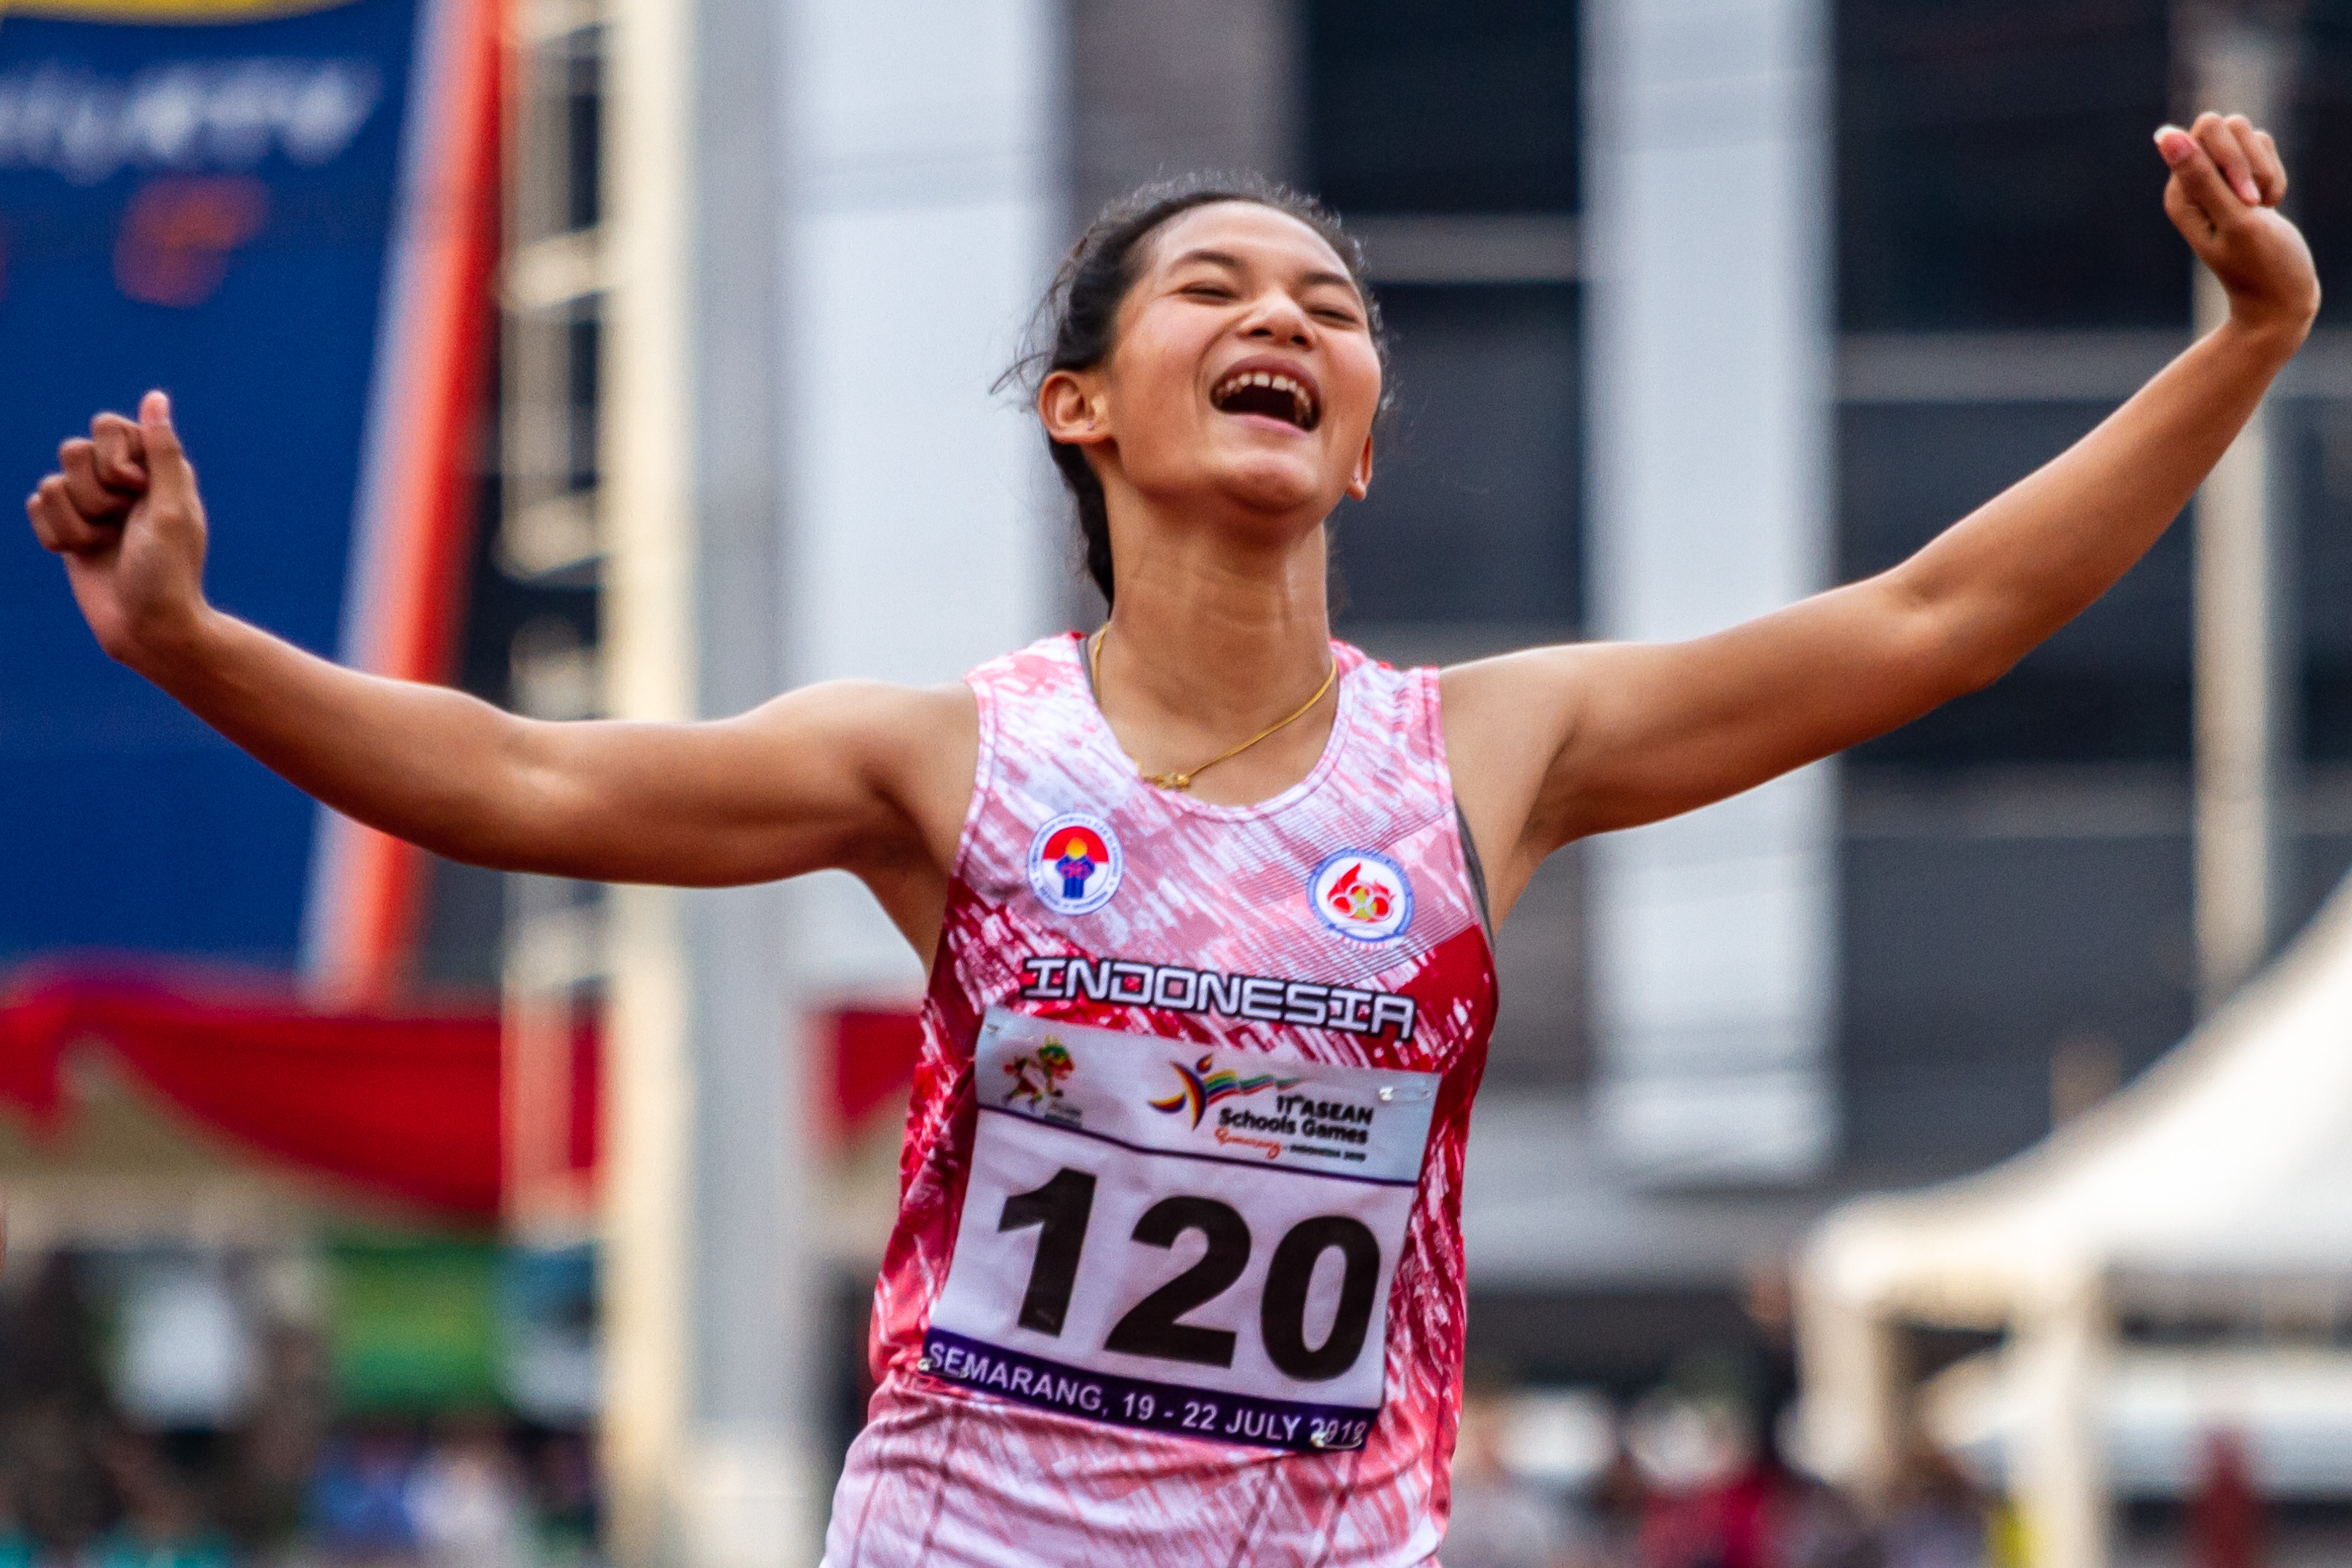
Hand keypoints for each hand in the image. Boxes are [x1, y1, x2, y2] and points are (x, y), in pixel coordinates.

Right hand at [25, 390, 211, 667]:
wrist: (147, 630)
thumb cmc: (168, 572)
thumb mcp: (170, 509)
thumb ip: (161, 452)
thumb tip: (156, 397)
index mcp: (154, 470)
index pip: (108, 426)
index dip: (112, 458)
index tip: (135, 490)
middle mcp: (122, 482)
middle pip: (72, 450)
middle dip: (92, 494)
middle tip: (119, 524)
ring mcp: (93, 505)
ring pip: (52, 483)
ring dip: (75, 521)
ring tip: (104, 546)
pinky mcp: (69, 528)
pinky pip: (37, 507)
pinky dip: (57, 535)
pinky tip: (82, 555)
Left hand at [2156, 113, 2319, 340]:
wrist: (2281, 296)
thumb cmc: (2260, 265)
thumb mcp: (2233, 219)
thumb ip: (2201, 176)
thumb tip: (2165, 133)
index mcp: (2179, 192)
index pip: (2204, 131)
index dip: (2233, 158)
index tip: (2244, 199)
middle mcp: (2191, 182)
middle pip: (2226, 125)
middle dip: (2252, 160)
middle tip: (2255, 203)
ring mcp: (2216, 178)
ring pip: (2249, 135)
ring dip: (2266, 169)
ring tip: (2262, 207)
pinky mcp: (2241, 179)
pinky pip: (2263, 149)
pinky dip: (2275, 175)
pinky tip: (2269, 207)